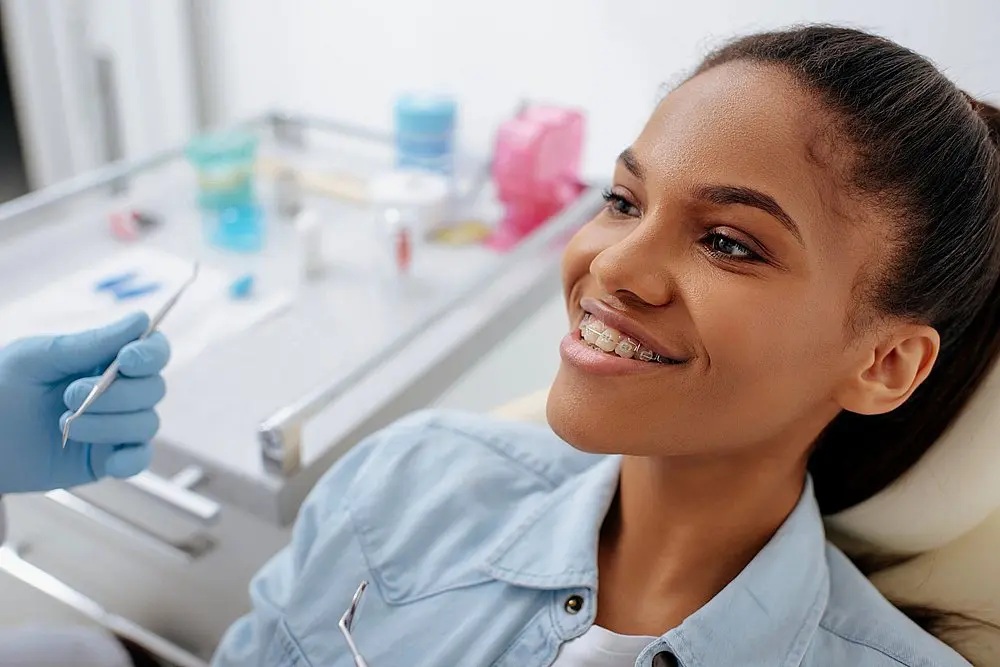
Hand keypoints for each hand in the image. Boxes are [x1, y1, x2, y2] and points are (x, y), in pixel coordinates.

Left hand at [0, 312, 169, 492]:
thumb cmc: (1, 390)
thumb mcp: (39, 358)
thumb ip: (91, 343)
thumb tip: (142, 320)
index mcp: (105, 360)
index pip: (153, 351)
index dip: (152, 354)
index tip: (128, 360)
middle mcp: (119, 392)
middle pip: (154, 389)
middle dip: (116, 394)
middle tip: (69, 396)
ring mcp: (116, 426)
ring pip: (147, 423)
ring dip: (110, 425)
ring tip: (66, 426)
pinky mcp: (108, 459)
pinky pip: (140, 459)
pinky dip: (131, 460)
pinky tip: (108, 462)